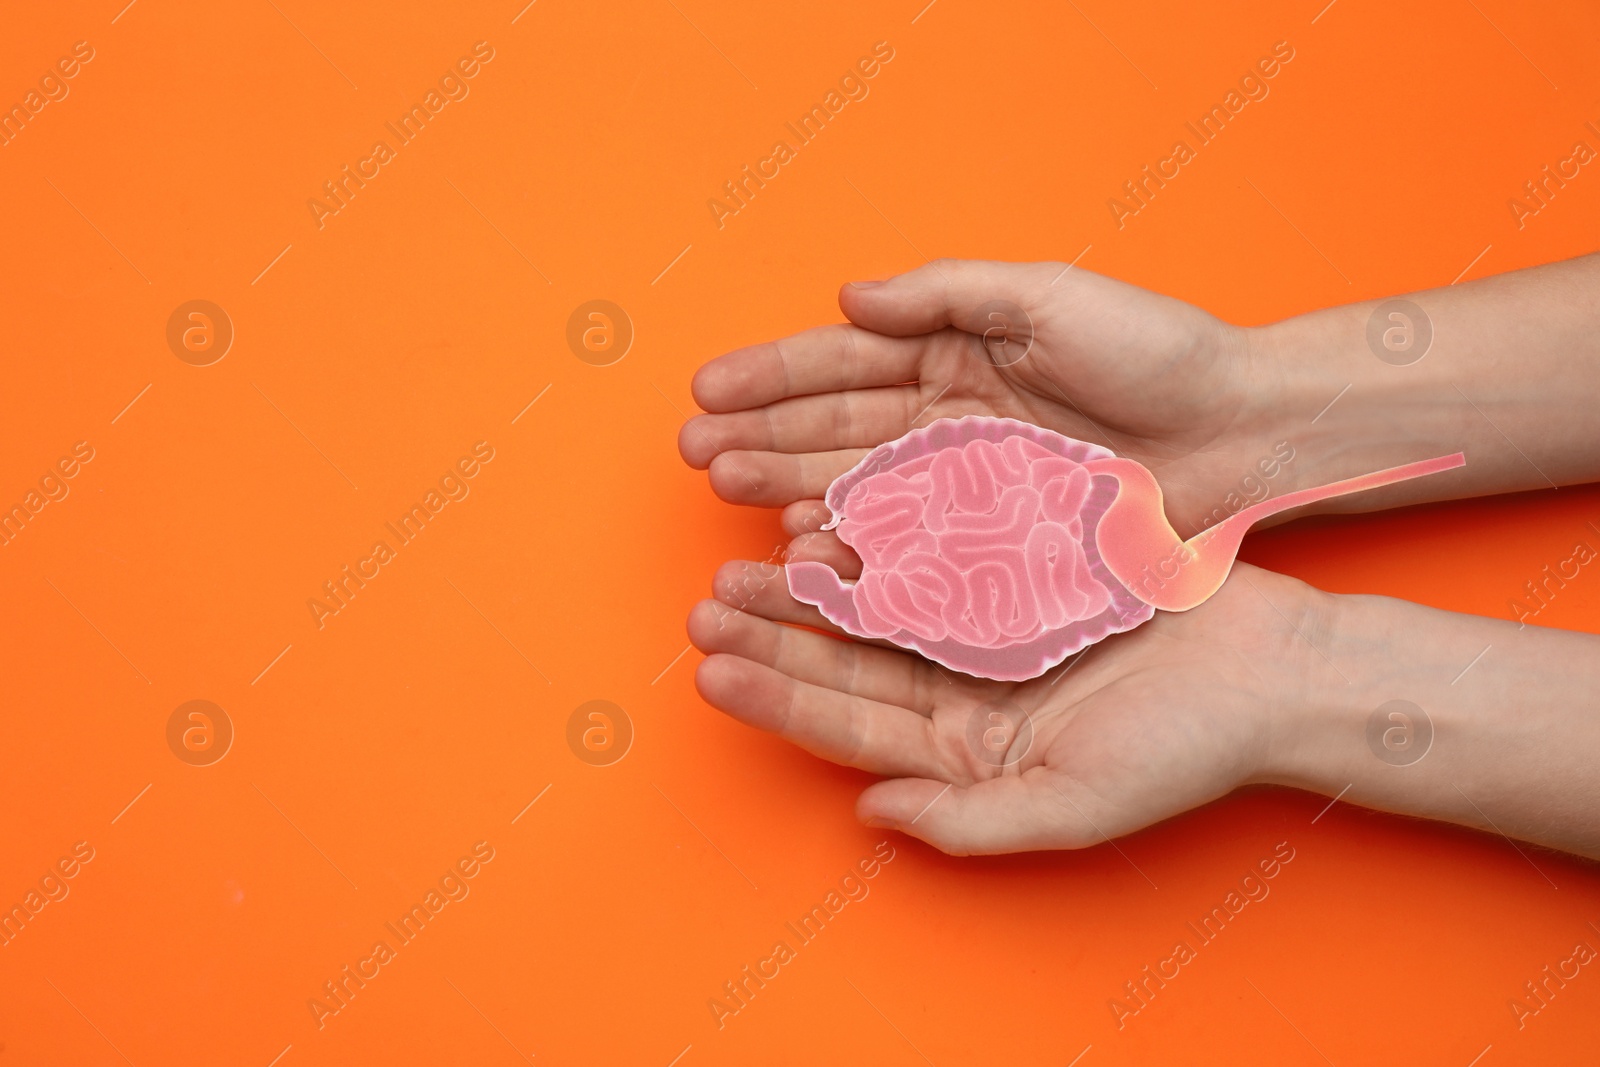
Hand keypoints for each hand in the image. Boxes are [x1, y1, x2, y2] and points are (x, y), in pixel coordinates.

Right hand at [678, 259, 1297, 537]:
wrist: (1240, 429)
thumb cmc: (1155, 350)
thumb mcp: (1050, 295)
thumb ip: (947, 291)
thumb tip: (851, 296)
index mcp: (953, 351)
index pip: (843, 360)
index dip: (772, 373)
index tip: (706, 388)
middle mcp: (946, 417)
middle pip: (833, 427)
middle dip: (760, 435)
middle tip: (696, 453)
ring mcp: (964, 480)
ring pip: (857, 485)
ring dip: (788, 487)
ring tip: (730, 493)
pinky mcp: (992, 537)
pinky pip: (906, 541)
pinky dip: (853, 543)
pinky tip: (803, 543)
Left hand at [687, 557, 1328, 854]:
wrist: (1275, 671)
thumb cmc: (1185, 751)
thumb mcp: (1074, 805)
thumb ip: (966, 821)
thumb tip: (866, 811)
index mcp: (966, 755)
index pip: (849, 729)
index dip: (776, 697)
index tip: (708, 669)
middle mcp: (966, 695)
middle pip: (848, 663)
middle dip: (774, 634)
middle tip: (705, 602)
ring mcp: (989, 631)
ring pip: (879, 604)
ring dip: (815, 581)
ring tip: (749, 553)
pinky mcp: (1021, 573)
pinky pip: (936, 550)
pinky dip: (887, 533)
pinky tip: (837, 510)